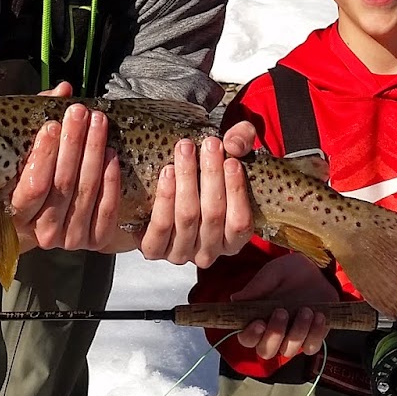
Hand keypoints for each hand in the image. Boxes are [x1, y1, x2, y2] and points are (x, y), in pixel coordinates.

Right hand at [9, 82, 126, 252]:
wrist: (39, 220)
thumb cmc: (28, 180)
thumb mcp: (24, 155)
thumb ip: (39, 122)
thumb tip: (63, 89)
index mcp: (16, 216)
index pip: (31, 187)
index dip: (44, 156)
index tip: (52, 125)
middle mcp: (42, 233)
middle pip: (62, 185)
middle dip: (74, 144)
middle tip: (80, 113)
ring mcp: (69, 239)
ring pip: (86, 192)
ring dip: (94, 153)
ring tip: (98, 123)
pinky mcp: (94, 241)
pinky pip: (106, 209)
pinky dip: (110, 180)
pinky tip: (112, 154)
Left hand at [139, 132, 253, 267]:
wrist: (170, 189)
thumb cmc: (206, 177)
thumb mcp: (231, 155)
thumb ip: (242, 142)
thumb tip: (234, 144)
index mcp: (233, 241)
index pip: (240, 223)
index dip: (237, 192)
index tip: (232, 161)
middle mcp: (209, 252)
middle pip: (212, 215)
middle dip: (211, 176)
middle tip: (210, 145)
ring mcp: (181, 253)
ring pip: (186, 217)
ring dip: (187, 179)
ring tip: (185, 150)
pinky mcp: (154, 249)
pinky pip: (160, 226)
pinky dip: (165, 198)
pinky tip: (168, 173)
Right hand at [229, 254, 341, 358]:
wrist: (317, 270)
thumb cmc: (289, 272)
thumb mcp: (273, 273)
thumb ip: (256, 287)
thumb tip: (235, 299)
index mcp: (256, 319)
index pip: (247, 338)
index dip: (251, 335)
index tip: (259, 322)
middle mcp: (272, 333)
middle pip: (266, 351)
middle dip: (274, 334)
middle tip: (282, 312)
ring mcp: (292, 338)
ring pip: (289, 350)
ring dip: (297, 333)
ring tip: (306, 310)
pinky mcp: (312, 337)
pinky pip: (312, 347)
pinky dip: (315, 334)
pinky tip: (319, 316)